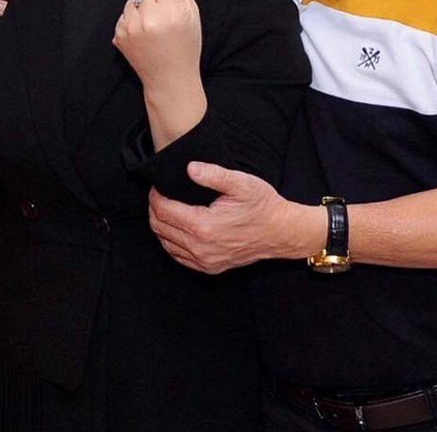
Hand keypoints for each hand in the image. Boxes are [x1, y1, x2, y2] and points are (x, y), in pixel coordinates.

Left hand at [113, 0, 205, 147]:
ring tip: (154, 26)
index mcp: (171, 12)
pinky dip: (133, 18)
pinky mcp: (118, 36)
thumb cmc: (186, 44)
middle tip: (165, 17)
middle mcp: (149, 19)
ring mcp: (131, 29)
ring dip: (142, 6)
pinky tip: (144, 34)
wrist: (170, 78)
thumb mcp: (191, 12)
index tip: (173, 3)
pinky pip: (124, 12)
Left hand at [149, 162, 314, 272]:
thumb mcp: (241, 183)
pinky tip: (176, 230)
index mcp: (203, 226)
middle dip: (155, 209)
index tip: (158, 186)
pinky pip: (179, 257)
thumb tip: (190, 168)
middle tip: (159, 194)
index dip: (155, 196)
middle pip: (160, 228)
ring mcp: (204, 261)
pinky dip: (171, 242)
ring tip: (166, 209)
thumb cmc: (262, 206)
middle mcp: (200, 247)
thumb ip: (213, 174)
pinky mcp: (210, 268)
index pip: (163, 211)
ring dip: (161, 226)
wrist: (281, 232)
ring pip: (166, 244)